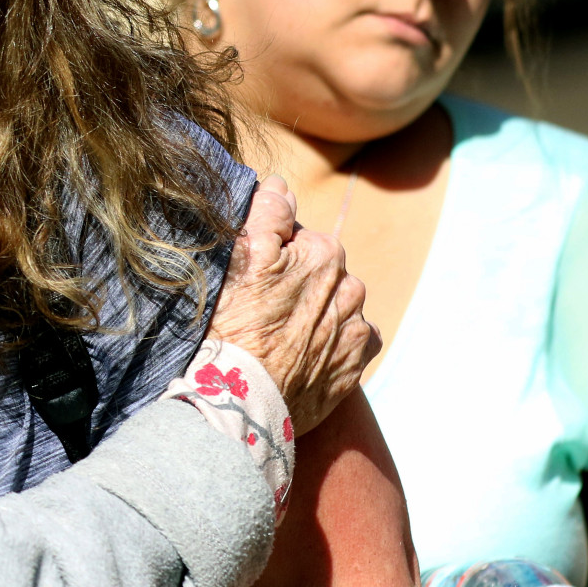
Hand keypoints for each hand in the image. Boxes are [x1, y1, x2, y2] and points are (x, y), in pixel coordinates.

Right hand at [207, 176, 380, 434]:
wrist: (244, 401)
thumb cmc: (231, 326)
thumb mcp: (237, 258)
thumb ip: (265, 212)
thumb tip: (280, 185)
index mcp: (323, 251)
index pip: (295, 235)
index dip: (268, 252)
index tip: (249, 276)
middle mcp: (350, 285)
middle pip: (319, 270)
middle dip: (296, 280)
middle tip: (259, 307)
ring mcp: (356, 326)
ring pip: (336, 303)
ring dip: (315, 310)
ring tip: (279, 334)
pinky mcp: (356, 362)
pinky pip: (352, 338)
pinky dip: (332, 340)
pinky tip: (303, 351)